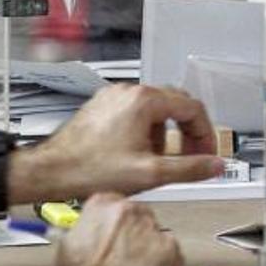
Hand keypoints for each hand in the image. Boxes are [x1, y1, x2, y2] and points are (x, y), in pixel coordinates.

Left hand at [11, 85, 223, 201]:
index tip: (207, 153)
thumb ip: (188, 168)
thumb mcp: (149, 174)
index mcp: (144, 101)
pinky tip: (137, 154)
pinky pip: (135, 112)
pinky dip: (145, 130)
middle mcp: (129, 92)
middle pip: (175, 104)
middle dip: (187, 132)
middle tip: (192, 155)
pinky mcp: (101, 107)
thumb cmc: (90, 171)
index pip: (192, 108)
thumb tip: (215, 165)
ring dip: (165, 133)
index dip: (205, 133)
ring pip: (155, 109)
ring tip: (159, 160)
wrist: (49, 172)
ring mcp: (113, 97)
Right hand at [54, 194, 182, 265]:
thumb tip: (88, 239)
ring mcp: (153, 228)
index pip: (120, 207)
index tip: (117, 240)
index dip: (119, 227)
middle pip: (142, 220)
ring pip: (158, 239)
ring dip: (150, 255)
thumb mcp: (69, 244)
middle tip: (124, 262)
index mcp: (104, 203)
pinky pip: (174, 259)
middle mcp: (131, 209)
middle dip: (136, 239)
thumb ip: (86, 233)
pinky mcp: (171, 248)